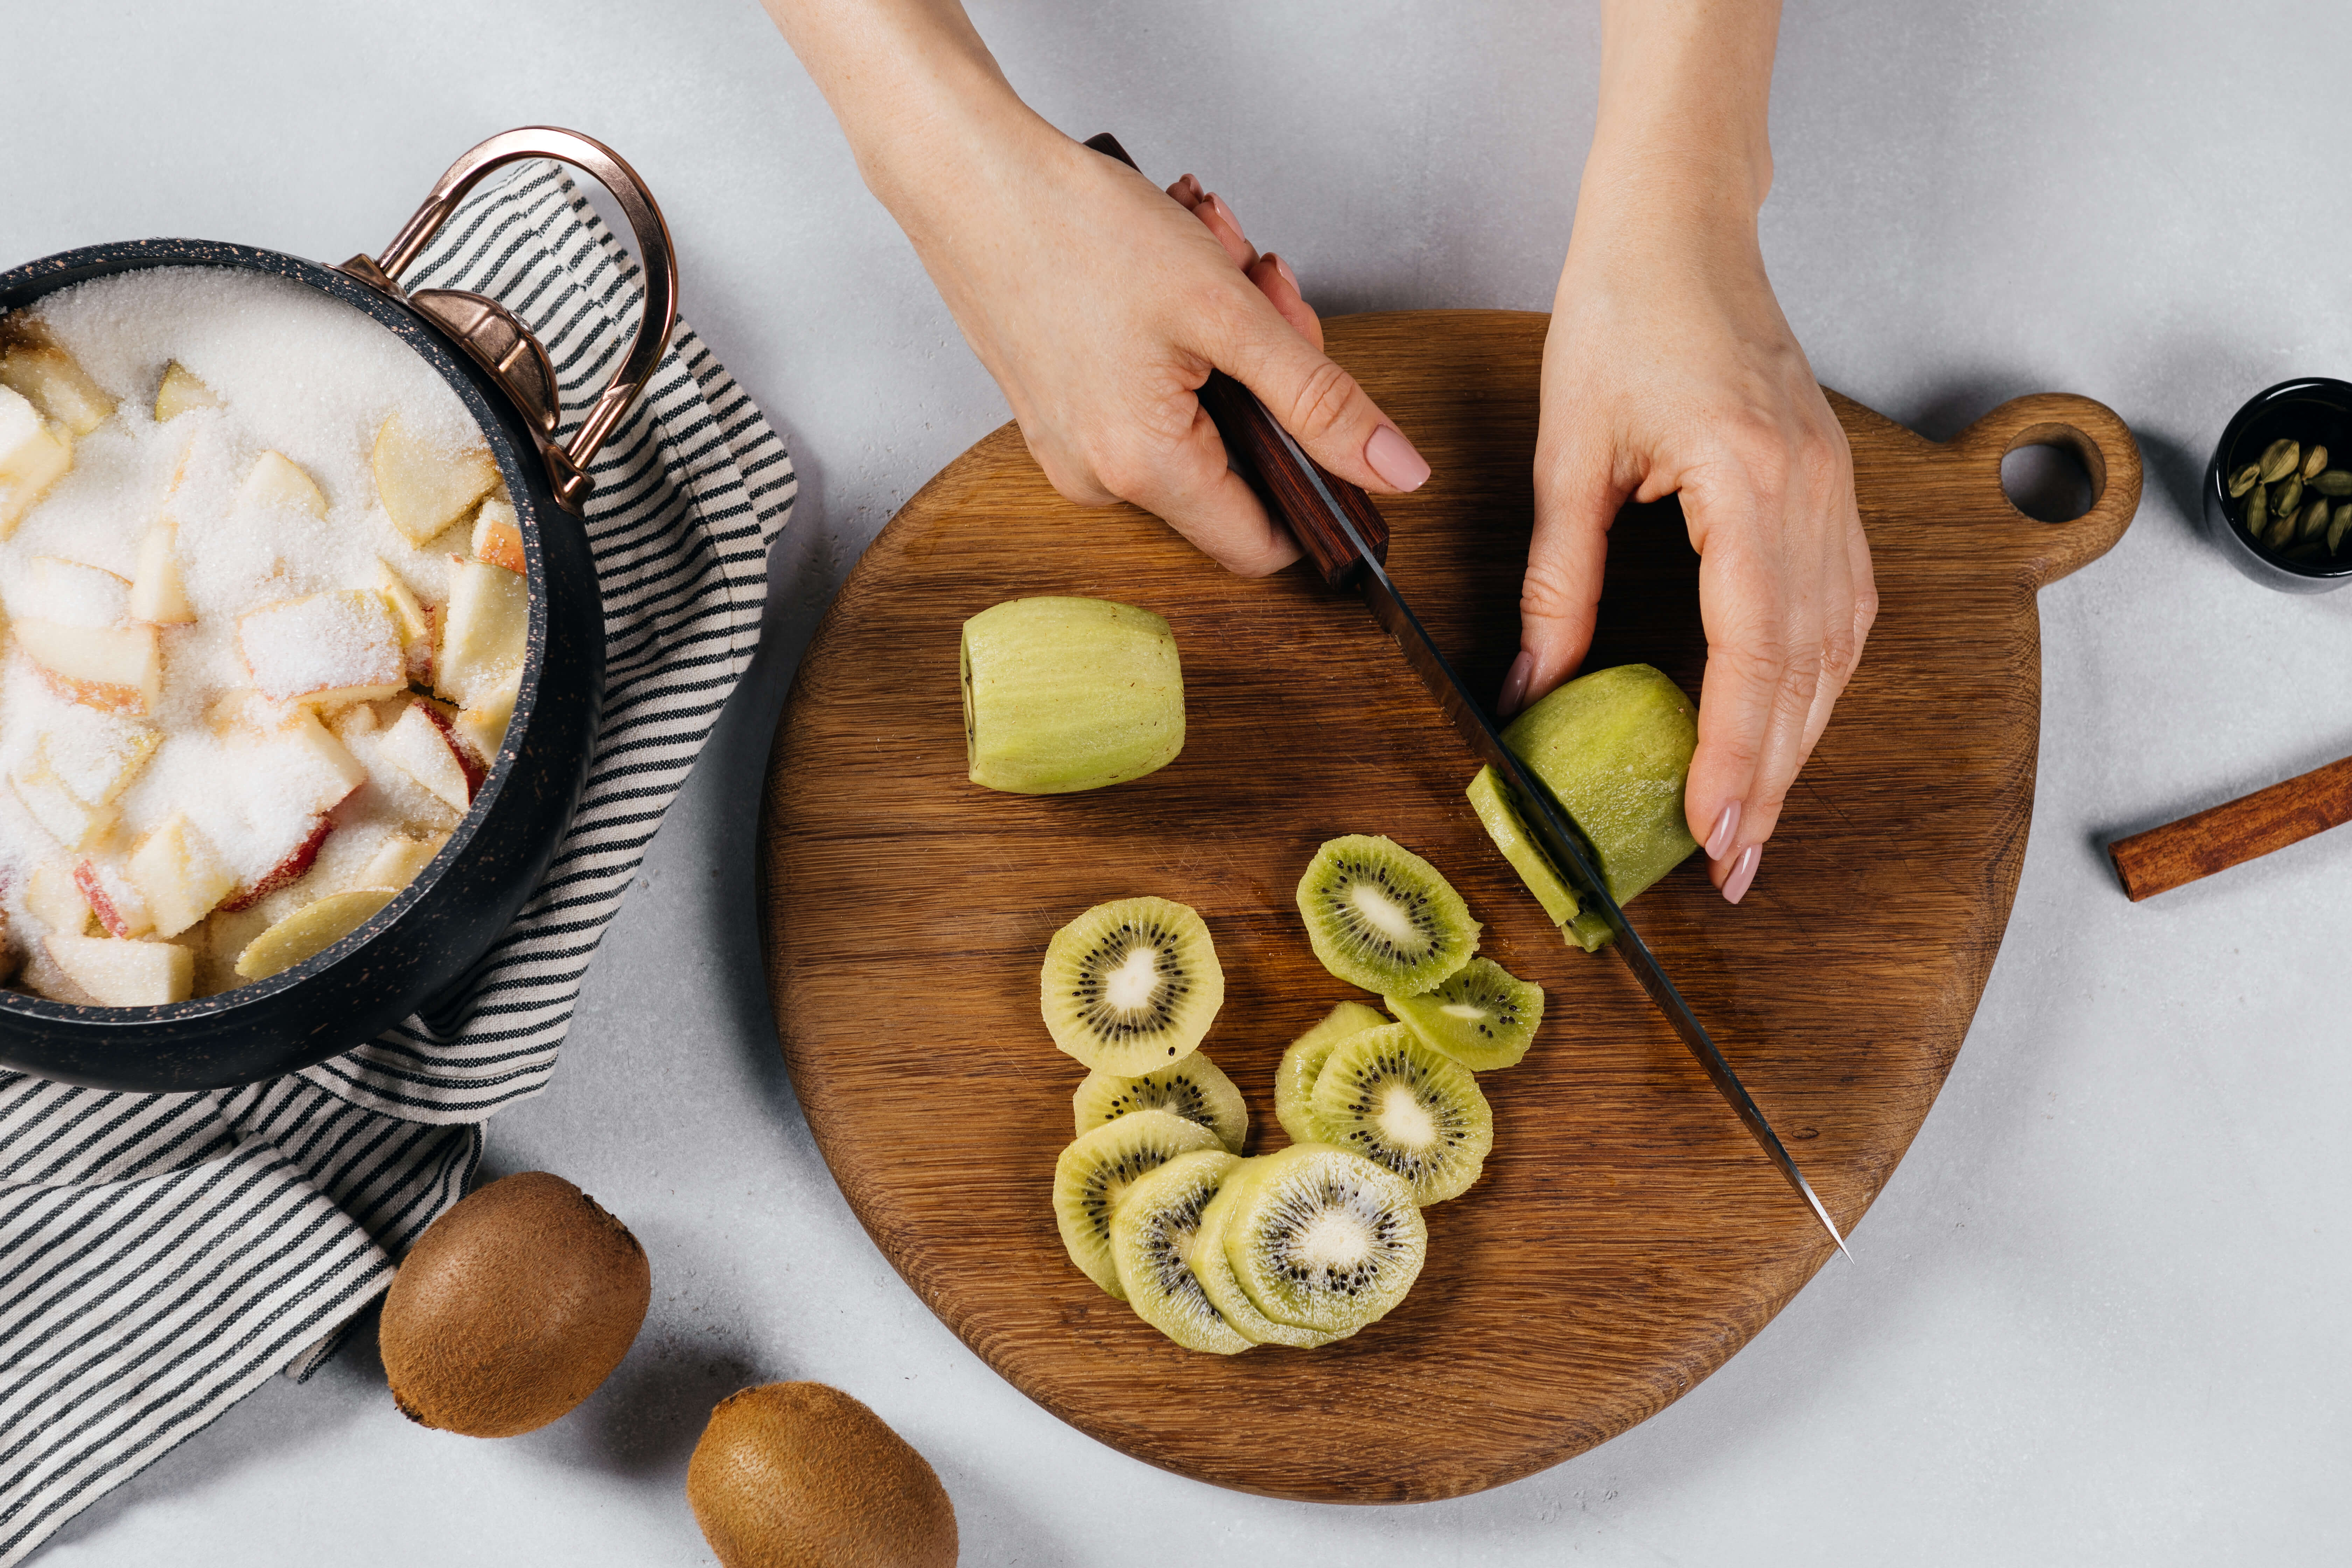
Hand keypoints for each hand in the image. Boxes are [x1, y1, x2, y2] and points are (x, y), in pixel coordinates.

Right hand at [884, 115, 1429, 573]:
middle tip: (1262, 284)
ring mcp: (1070, 446)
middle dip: (1270, 374)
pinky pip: (1150, 395)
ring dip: (1228, 340)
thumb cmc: (1077, 228)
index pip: (1263, 544)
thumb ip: (1321, 400)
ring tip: (1211, 257)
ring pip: (1198, 418)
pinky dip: (1179, 338)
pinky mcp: (1055, 409)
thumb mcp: (1229, 311)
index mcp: (1144, 469)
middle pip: (1237, 463)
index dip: (1316, 485)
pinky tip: (1173, 273)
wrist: (966, 176)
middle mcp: (1099, 477)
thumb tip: (1396, 472)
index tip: (1327, 408)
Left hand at [1516, 190, 1875, 904]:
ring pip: (1835, 647)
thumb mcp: (1569, 452)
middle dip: (1770, 776)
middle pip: (1805, 668)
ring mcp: (1836, 489)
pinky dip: (1813, 679)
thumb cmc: (1623, 312)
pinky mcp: (1832, 487)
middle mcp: (1814, 492)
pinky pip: (1841, 607)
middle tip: (1734, 866)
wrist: (1681, 226)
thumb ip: (1561, 578)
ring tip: (1755, 820)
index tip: (1712, 832)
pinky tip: (1785, 725)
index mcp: (1750, 479)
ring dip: (1798, 740)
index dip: (1734, 752)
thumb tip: (1534, 685)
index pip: (1752, 650)